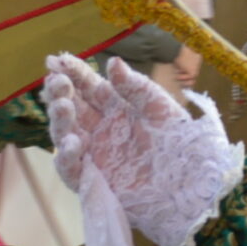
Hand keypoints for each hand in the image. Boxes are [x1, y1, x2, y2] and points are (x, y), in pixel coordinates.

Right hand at [43, 54, 195, 189]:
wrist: (190, 185)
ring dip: (60, 120)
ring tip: (63, 107)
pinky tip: (72, 144)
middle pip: (73, 108)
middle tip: (56, 82)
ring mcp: (94, 154)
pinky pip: (72, 169)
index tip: (59, 60)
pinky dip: (67, 157)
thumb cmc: (179, 143)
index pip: (89, 86)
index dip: (74, 73)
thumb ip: (136, 88)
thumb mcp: (160, 109)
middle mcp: (100, 128)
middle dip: (60, 93)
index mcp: (116, 107)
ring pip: (66, 134)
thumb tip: (113, 62)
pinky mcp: (93, 180)